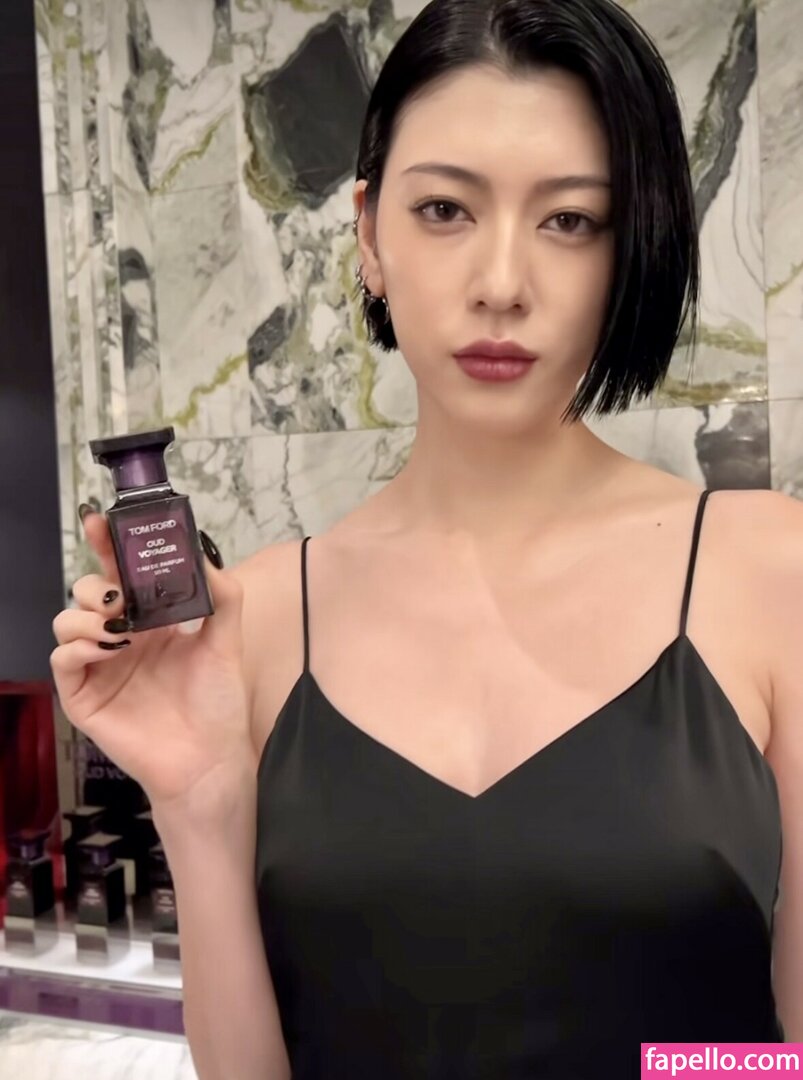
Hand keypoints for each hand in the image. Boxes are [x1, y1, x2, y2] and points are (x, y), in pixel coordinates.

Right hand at [51, 507, 253, 819]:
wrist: (209, 757)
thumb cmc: (216, 702)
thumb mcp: (226, 641)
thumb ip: (222, 596)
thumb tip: (205, 554)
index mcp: (149, 620)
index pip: (119, 573)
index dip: (106, 545)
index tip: (102, 522)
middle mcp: (120, 638)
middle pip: (86, 592)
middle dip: (96, 583)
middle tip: (120, 594)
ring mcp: (99, 666)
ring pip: (66, 622)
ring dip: (87, 615)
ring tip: (118, 625)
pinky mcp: (84, 696)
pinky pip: (62, 661)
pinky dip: (79, 647)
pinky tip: (110, 648)